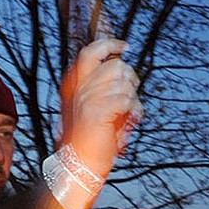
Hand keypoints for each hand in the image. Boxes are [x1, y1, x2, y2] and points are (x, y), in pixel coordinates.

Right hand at [60, 38, 141, 177]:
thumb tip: (124, 68)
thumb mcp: (96, 107)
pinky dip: (133, 111)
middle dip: (130, 79)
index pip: (90, 53)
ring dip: (132, 99)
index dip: (109, 45)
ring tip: (126, 115)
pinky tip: (129, 122)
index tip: (125, 46)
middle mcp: (79, 89)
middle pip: (115, 65)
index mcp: (75, 85)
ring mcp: (86, 99)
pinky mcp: (96, 112)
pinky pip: (126, 100)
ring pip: (124, 83)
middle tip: (129, 97)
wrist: (80, 164)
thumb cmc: (93, 138)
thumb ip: (106, 88)